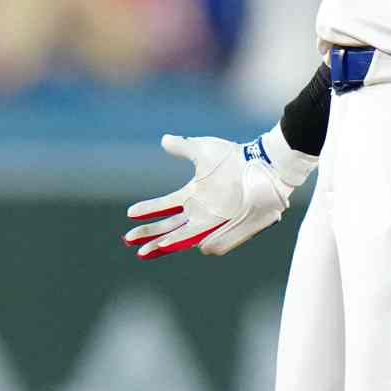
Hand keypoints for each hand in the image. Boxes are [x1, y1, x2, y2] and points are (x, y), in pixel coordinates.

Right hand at [124, 128, 315, 259]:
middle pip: (169, 226)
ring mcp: (213, 221)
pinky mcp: (227, 227)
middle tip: (128, 239)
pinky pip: (213, 242)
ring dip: (164, 244)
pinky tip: (175, 247)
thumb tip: (164, 140)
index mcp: (193, 194)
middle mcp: (200, 211)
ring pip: (183, 238)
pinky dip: (195, 245)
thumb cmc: (234, 157)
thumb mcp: (202, 149)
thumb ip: (182, 147)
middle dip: (148, 233)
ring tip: (145, 251)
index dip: (148, 210)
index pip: (165, 206)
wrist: (261, 165)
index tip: (130, 213)